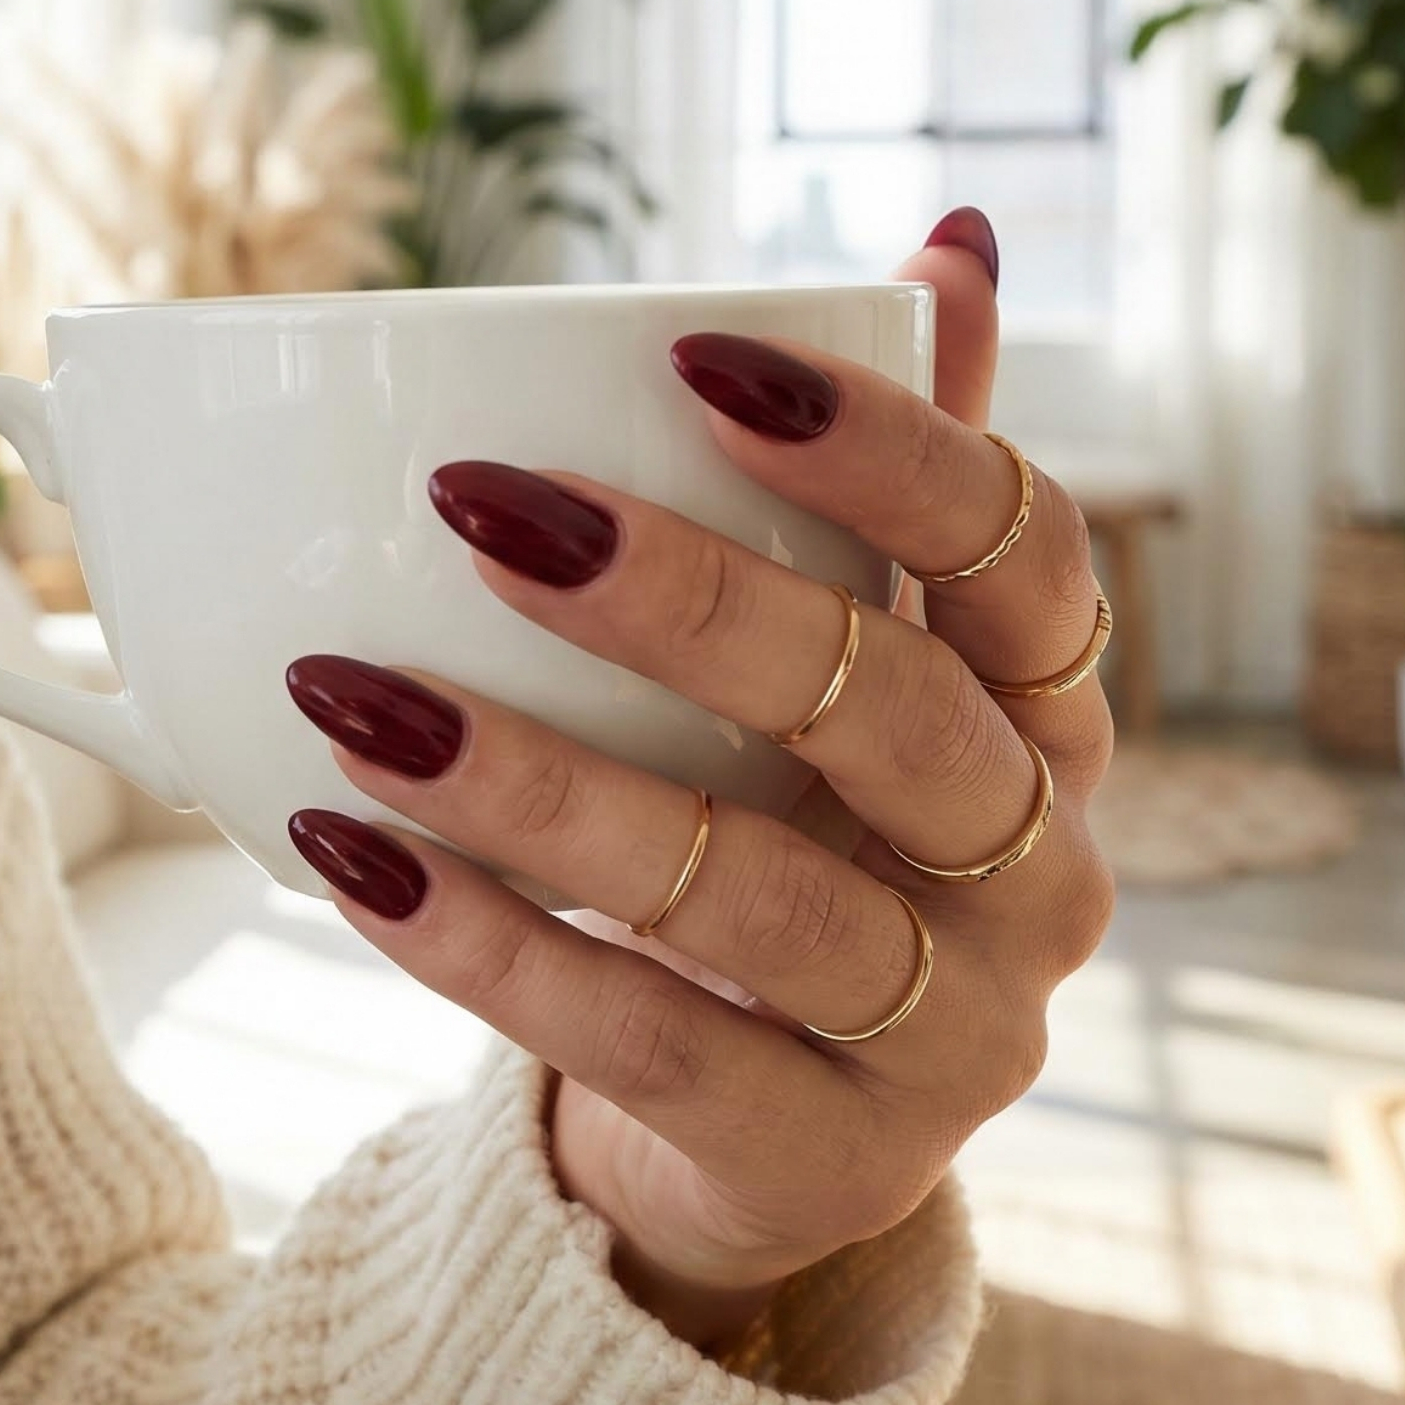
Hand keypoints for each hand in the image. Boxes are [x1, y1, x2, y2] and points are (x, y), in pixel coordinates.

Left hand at [285, 219, 1114, 1351]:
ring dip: (545, 789)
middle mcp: (1041, 876)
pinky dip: (489, 950)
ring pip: (758, 896)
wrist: (779, 1135)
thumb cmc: (804, 845)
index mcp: (1050, 721)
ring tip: (359, 701)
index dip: (890, 448)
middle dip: (691, 604)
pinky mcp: (835, 1162)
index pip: (1027, 556)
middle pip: (894, 716)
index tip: (697, 357)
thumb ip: (894, 485)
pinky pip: (652, 1045)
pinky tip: (354, 858)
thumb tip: (959, 242)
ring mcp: (954, 1039)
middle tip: (482, 506)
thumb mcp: (859, 674)